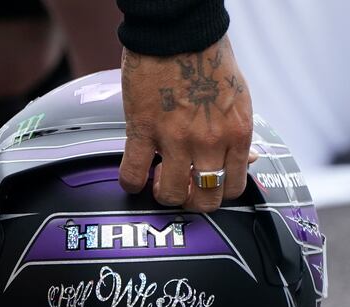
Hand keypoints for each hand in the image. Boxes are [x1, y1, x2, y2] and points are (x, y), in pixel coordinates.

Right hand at [119, 36, 254, 211]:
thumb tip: (247, 160)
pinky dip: (131, 182)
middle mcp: (210, 142)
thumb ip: (239, 135)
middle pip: (204, 200)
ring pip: (171, 195)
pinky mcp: (144, 133)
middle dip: (192, 200)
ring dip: (163, 193)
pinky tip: (134, 176)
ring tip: (158, 178)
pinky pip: (133, 175)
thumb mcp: (239, 100)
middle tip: (182, 187)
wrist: (177, 33)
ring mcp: (176, 140)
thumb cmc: (207, 59)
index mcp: (237, 134)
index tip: (206, 184)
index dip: (218, 192)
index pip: (233, 187)